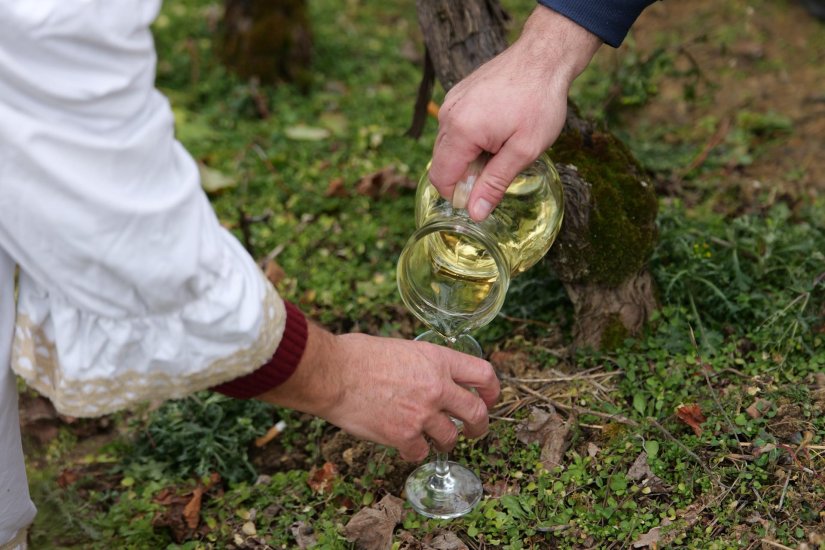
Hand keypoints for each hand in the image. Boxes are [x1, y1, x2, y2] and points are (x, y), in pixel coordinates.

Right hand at [259, 324, 499, 461]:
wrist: (333, 374)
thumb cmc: (357, 355)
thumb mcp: (401, 348)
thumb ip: (422, 364)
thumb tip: (426, 375)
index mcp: (438, 360)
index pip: (484, 374)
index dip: (492, 390)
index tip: (489, 398)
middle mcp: (437, 387)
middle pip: (477, 413)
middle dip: (480, 426)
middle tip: (475, 431)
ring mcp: (423, 414)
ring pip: (451, 438)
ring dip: (442, 440)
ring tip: (429, 437)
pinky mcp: (404, 436)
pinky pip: (421, 452)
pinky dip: (413, 451)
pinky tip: (403, 444)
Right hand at [428, 6, 601, 220]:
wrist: (544, 56)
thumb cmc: (539, 102)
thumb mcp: (524, 150)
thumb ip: (495, 183)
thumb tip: (475, 213)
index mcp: (461, 131)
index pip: (441, 178)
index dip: (460, 195)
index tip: (486, 193)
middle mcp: (448, 116)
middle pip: (441, 163)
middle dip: (465, 176)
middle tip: (500, 168)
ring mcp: (451, 102)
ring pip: (448, 146)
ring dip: (469, 157)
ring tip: (501, 146)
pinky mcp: (457, 95)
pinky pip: (454, 128)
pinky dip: (470, 138)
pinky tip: (497, 130)